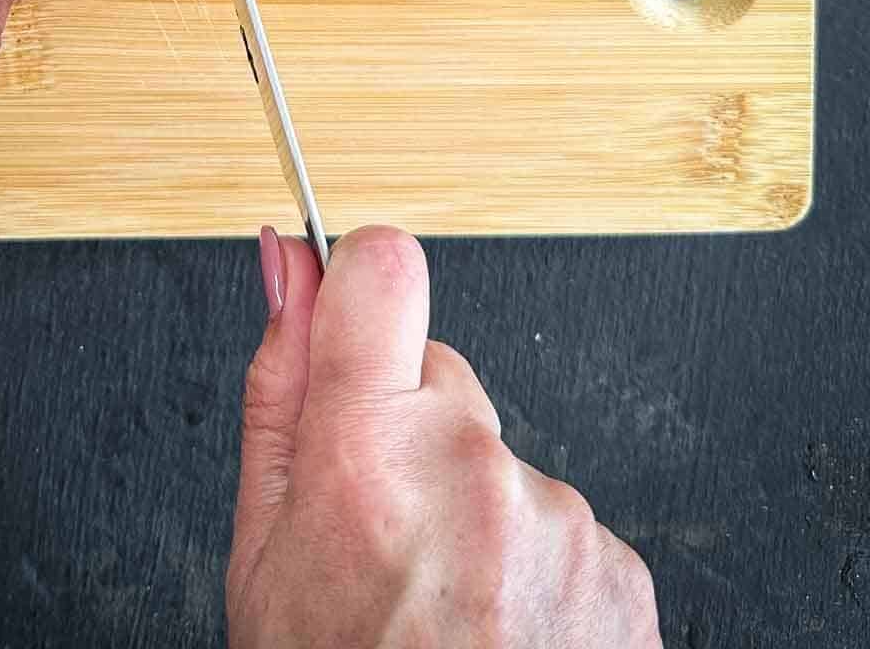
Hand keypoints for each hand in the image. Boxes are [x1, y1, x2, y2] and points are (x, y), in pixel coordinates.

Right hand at [228, 226, 661, 647]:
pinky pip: (558, 517)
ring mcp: (557, 520)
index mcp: (366, 457)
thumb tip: (287, 264)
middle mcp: (473, 471)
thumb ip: (278, 386)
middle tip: (381, 535)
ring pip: (498, 453)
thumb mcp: (261, 549)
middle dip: (406, 429)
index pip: (386, 269)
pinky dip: (527, 560)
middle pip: (441, 377)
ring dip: (470, 505)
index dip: (361, 283)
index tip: (351, 316)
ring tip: (441, 606)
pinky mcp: (616, 565)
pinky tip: (494, 628)